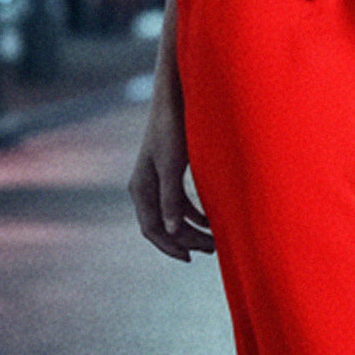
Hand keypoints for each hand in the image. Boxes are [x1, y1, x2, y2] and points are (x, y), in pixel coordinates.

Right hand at [129, 101, 215, 260]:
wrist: (174, 97)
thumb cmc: (172, 128)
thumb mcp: (172, 165)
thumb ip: (171, 198)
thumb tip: (171, 232)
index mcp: (140, 188)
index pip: (152, 229)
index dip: (170, 246)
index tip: (191, 257)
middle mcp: (145, 186)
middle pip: (163, 225)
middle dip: (186, 239)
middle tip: (212, 249)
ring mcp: (156, 179)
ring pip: (172, 215)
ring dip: (191, 228)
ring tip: (213, 239)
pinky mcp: (169, 170)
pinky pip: (178, 201)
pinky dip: (193, 212)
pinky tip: (209, 218)